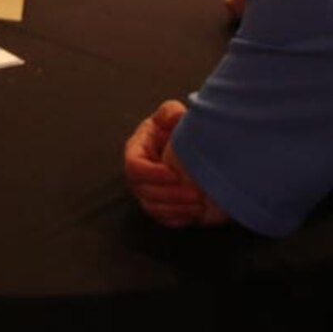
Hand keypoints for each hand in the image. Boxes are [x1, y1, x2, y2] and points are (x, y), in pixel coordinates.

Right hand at [122, 100, 226, 227]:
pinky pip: (163, 218)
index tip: (174, 174)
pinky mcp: (160, 206)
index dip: (152, 173)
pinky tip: (195, 214)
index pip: (134, 166)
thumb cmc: (178, 128)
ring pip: (153, 208)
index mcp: (137, 150)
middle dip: (168, 195)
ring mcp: (147, 192)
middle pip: (143, 191)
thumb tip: (171, 117)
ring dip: (175, 209)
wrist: (193, 148)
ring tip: (199, 205)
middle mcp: (138, 174)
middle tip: (194, 194)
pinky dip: (178, 218)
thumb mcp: (173, 115)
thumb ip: (170, 112)